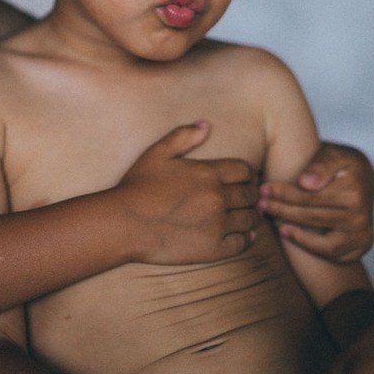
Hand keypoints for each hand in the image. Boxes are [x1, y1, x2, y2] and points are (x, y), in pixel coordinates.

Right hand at [114, 122, 258, 264]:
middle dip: (250, 195)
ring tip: (244, 216)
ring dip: (250, 216)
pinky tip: (242, 234)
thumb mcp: (157, 153)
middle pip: (251, 195)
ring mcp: (216, 225)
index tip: (242, 180)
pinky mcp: (213, 249)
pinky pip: (242, 243)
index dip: (247, 175)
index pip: (246, 171)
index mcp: (208, 173)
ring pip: (250, 219)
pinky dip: (246, 238)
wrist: (123, 224)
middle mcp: (217, 198)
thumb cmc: (137, 187)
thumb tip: (206, 125)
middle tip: (246, 199)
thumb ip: (183, 136)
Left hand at [258, 141, 373, 262]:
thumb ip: (320, 164)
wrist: (363, 180)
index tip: (263, 189)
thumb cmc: (340, 164)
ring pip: (323, 242)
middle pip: (312, 217)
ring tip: (275, 223)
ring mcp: (363, 233)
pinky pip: (332, 254)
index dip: (283, 193)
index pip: (310, 196)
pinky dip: (309, 247)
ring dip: (295, 234)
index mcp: (355, 189)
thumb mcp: (334, 153)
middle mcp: (362, 214)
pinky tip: (290, 233)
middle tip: (260, 205)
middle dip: (282, 210)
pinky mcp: (360, 247)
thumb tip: (305, 183)